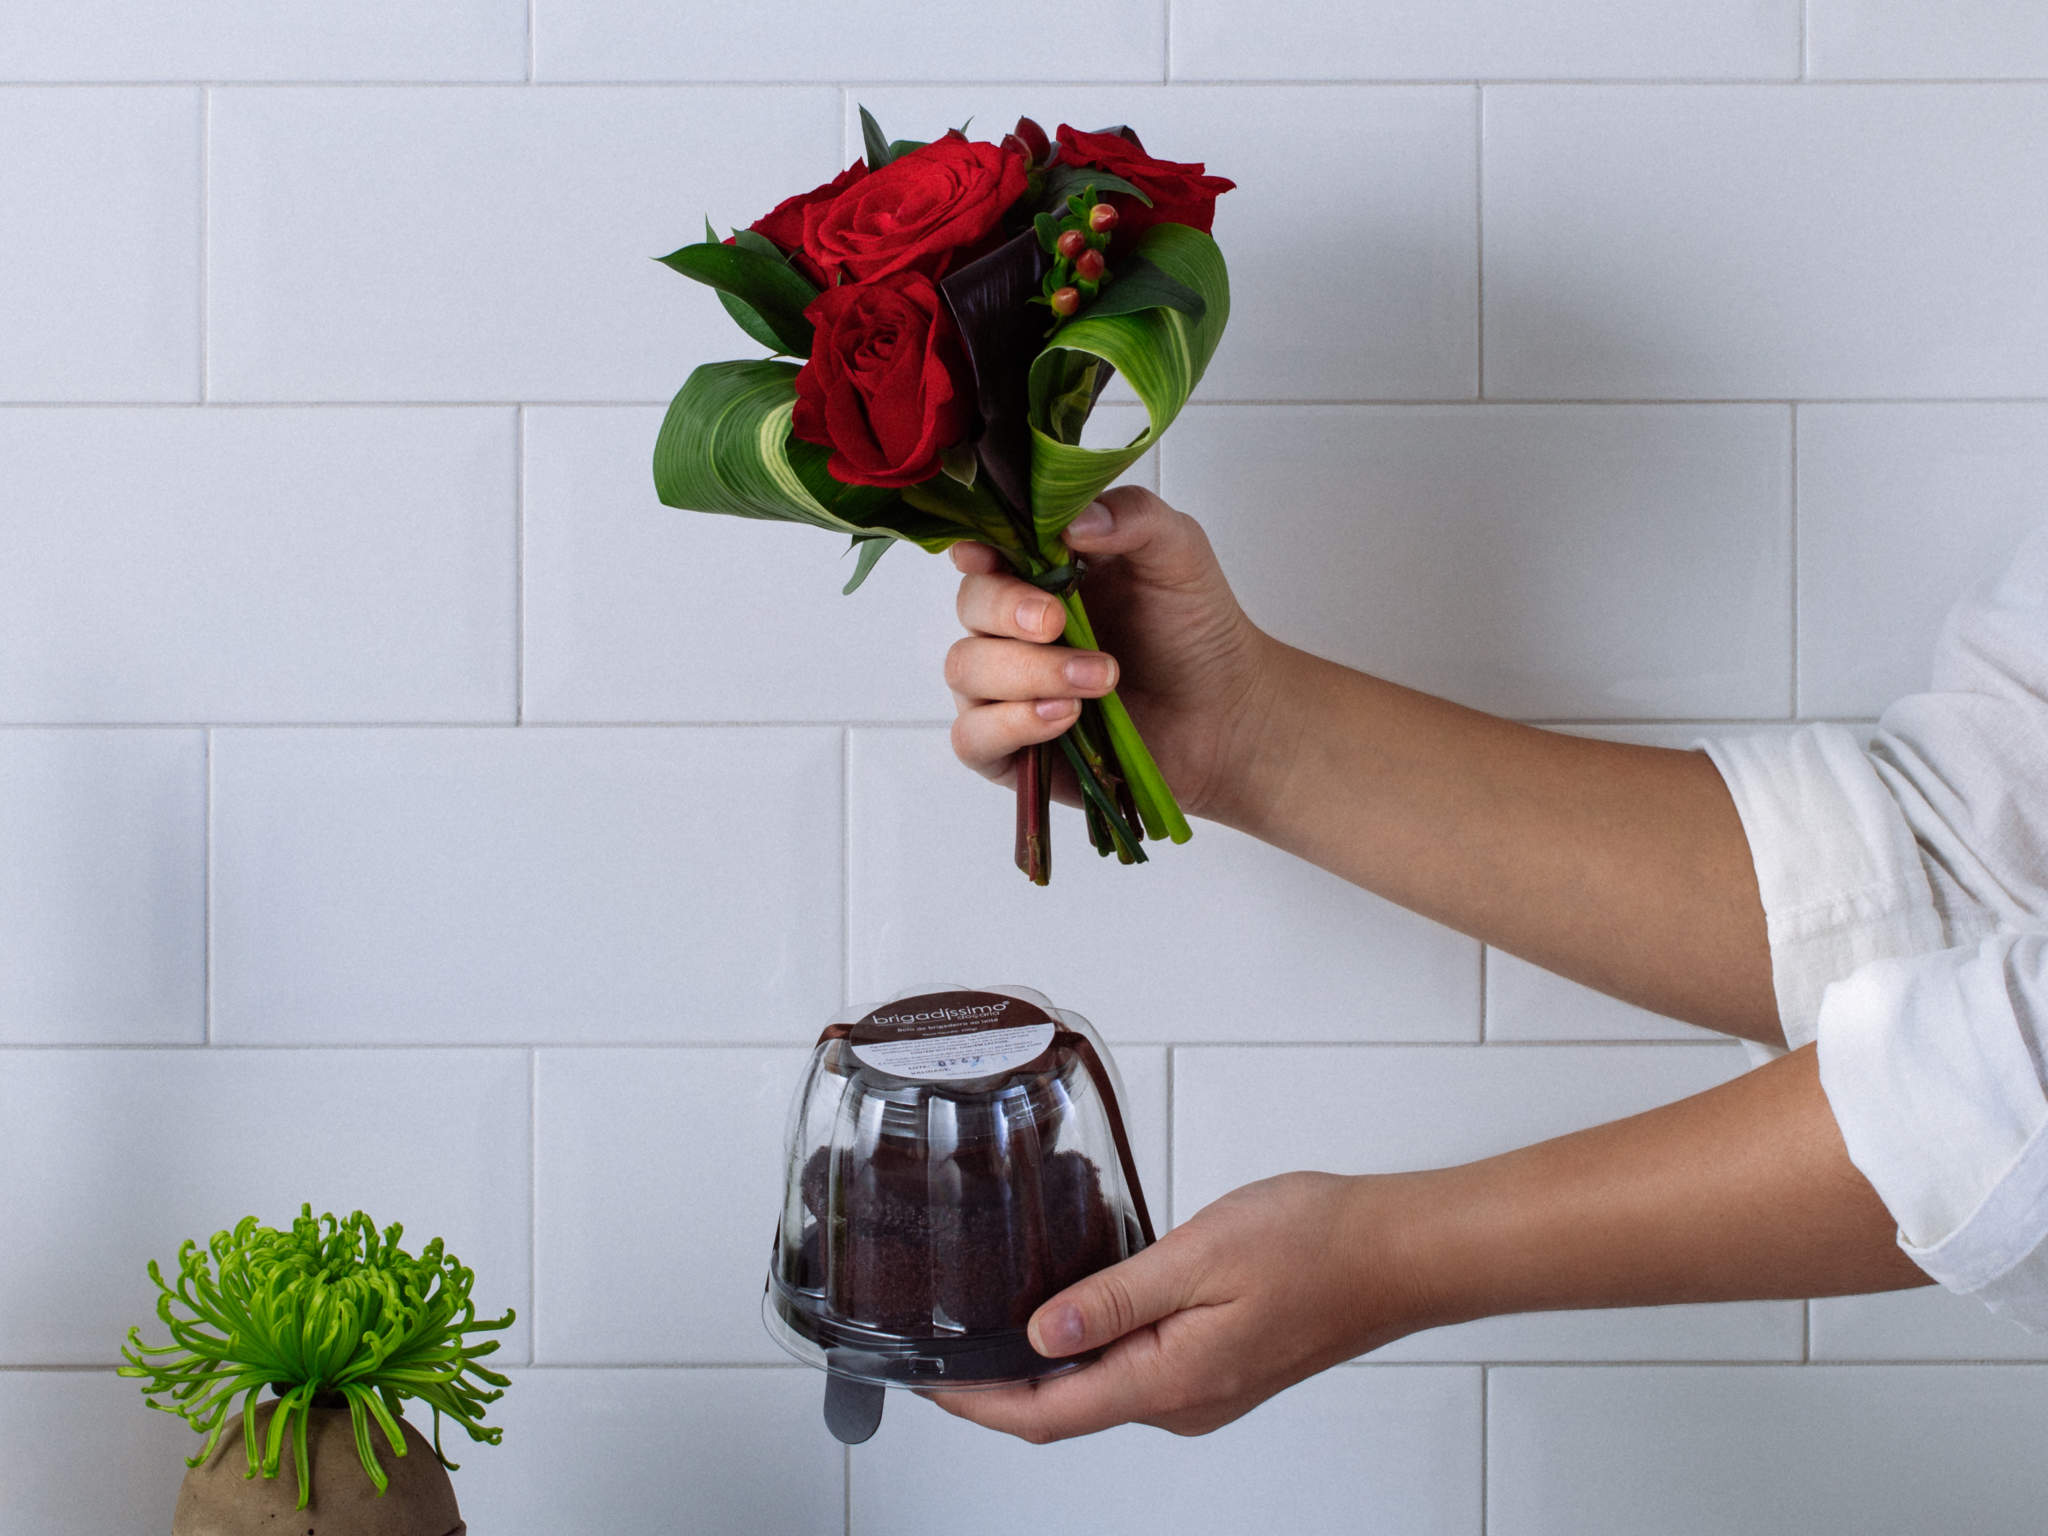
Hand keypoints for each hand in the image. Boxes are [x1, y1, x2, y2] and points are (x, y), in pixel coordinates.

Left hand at [927, 1172, 1429, 1441]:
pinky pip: (1136, 1371)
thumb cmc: (1314, 1246)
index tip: (927, 1383)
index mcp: (1170, 1383)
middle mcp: (1184, 1403)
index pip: (1047, 1415)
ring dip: (1044, 1368)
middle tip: (942, 1347)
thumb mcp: (1197, 1257)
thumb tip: (1039, 1332)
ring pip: (1101, 1390)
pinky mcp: (1220, 1368)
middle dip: (999, 1388)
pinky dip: (1091, 1350)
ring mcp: (1205, 1390)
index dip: (978, 1404)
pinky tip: (1075, 1308)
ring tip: (992, 1321)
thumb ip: (1114, 1299)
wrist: (1397, 1253)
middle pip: (1066, 1411)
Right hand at [944, 485, 1281, 824]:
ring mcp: (1004, 689)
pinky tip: (1065, 717)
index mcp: (1039, 571)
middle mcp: (1010, 628)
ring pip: (965, 670)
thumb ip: (1135, 516)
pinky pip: (973, 738)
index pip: (979, 551)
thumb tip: (1074, 520)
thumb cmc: (1194, 630)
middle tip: (1061, 623)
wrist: (1224, 711)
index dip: (974, 550)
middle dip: (1010, 612)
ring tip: (1100, 680)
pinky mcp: (1009, 749)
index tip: (987, 556)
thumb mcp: (1178, 553)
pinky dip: (1012, 724)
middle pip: (969, 607)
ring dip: (1029, 673)